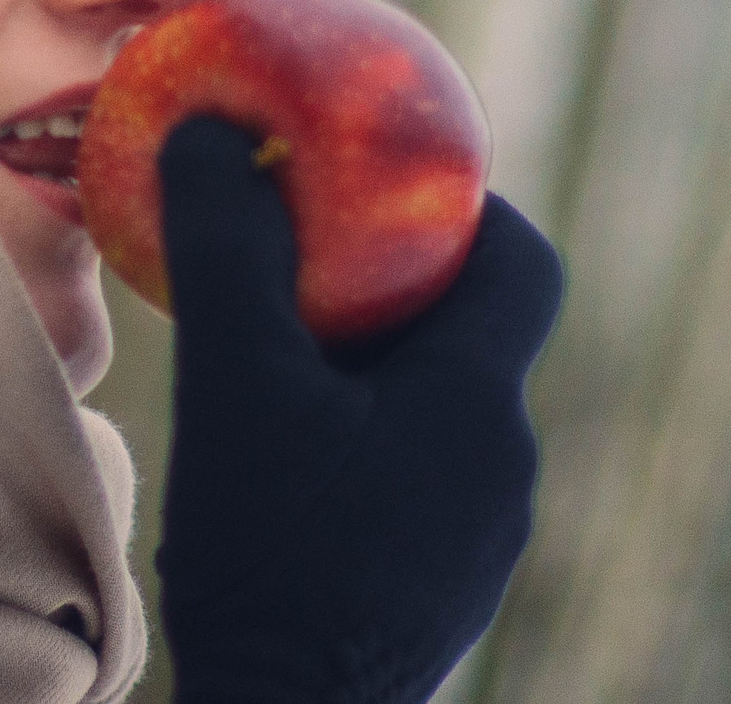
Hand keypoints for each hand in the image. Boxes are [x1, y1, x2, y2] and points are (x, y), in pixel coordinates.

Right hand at [155, 115, 564, 703]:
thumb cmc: (269, 552)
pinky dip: (367, 453)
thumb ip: (230, 251)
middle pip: (474, 337)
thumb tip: (206, 132)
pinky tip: (286, 473)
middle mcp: (506, 468)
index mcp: (478, 400)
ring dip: (377, 380)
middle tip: (304, 267)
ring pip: (442, 417)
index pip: (524, 260)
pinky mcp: (446, 598)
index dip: (468, 207)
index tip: (385, 185)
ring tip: (280, 374)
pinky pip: (421, 487)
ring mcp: (484, 543)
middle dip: (396, 290)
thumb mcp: (234, 383)